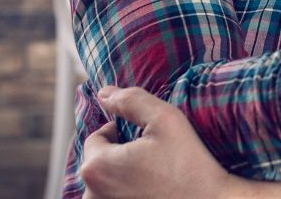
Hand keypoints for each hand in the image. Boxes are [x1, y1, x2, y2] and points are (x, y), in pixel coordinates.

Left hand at [81, 86, 280, 198]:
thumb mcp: (165, 120)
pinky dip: (129, 192)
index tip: (148, 138)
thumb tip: (104, 93)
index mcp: (96, 167)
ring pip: (106, 183)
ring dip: (122, 176)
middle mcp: (91, 194)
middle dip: (121, 154)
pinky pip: (115, 197)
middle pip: (99, 162)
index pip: (97, 137)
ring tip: (154, 175)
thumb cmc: (189, 165)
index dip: (122, 131)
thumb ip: (131, 101)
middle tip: (154, 156)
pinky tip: (153, 190)